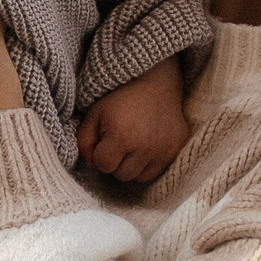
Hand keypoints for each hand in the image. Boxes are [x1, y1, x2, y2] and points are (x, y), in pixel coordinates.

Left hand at [76, 57, 189, 183]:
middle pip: (121, 175)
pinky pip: (156, 172)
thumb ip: (84, 141)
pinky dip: (148, 164)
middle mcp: (145, 146)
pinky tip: (146, 146)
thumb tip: (91, 165)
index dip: (100, 154)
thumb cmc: (120, 98)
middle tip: (120, 141)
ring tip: (133, 143)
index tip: (105, 140)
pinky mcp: (176, 149)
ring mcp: (164, 149)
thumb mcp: (95, 114)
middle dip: (116, 161)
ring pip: (138, 177)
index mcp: (122, 136)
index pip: (103, 166)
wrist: (155, 83)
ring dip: (132, 165)